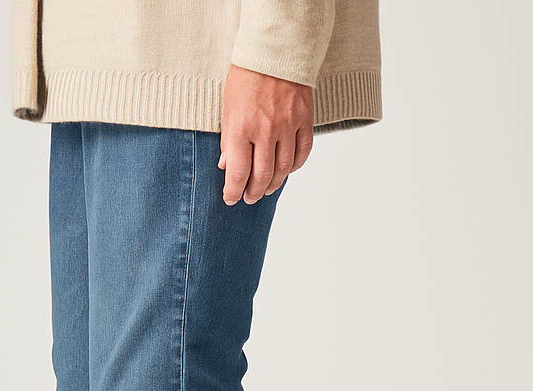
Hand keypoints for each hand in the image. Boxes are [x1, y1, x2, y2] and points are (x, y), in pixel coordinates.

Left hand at [219, 64, 314, 205]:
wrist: (274, 50)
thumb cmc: (247, 76)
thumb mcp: (228, 108)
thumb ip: (229, 140)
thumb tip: (227, 167)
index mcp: (242, 128)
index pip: (238, 173)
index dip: (233, 191)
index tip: (231, 199)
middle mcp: (266, 131)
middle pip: (262, 177)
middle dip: (254, 192)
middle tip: (249, 198)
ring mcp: (288, 126)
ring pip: (284, 170)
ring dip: (274, 184)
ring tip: (266, 188)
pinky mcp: (305, 120)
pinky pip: (302, 153)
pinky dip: (294, 166)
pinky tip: (286, 170)